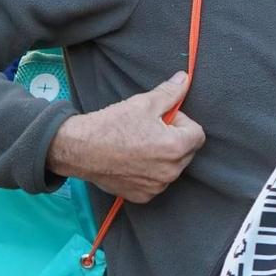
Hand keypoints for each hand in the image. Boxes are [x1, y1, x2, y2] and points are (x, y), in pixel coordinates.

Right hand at [46, 72, 204, 202]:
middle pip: (186, 151)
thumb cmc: (111, 126)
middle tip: (149, 130)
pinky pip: (156, 182)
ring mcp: (156, 186)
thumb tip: (185, 79)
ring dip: (163, 157)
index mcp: (176, 147)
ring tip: (138, 145)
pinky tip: (132, 161)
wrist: (78, 149)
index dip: (181, 123)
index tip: (164, 119)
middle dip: (174, 139)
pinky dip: (149, 172)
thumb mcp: (144, 103)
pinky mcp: (143, 196)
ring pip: (172, 167)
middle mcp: (170, 171)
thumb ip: (170, 93)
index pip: (197, 134)